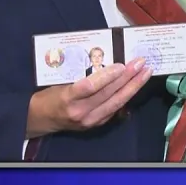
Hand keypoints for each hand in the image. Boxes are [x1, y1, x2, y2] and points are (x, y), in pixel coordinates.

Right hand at [27, 59, 152, 136]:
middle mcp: (80, 111)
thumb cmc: (48, 95)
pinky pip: (114, 108)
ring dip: (133, 87)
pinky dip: (125, 95)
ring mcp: (90, 120)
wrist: (40, 119)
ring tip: (145, 73)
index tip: (122, 65)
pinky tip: (135, 85)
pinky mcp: (96, 124)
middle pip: (108, 94)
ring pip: (116, 103)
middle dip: (128, 78)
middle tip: (141, 63)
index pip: (90, 87)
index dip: (107, 76)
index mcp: (67, 98)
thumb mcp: (58, 81)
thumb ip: (79, 73)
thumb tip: (104, 59)